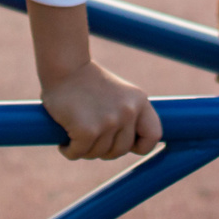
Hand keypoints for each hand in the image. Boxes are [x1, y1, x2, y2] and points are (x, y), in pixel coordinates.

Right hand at [39, 58, 161, 160]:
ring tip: (75, 136)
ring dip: (85, 150)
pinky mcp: (88, 130)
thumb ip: (127, 115)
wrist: (64, 65)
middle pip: (120, 150)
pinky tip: (64, 143)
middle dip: (103, 150)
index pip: (153, 135)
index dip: (139, 146)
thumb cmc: (87, 81)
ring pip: (98, 153)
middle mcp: (128, 112)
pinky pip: (78, 153)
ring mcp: (109, 122)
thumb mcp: (119, 94)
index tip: (124, 145)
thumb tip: (128, 146)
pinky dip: (69, 151)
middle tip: (89, 140)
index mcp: (139, 101)